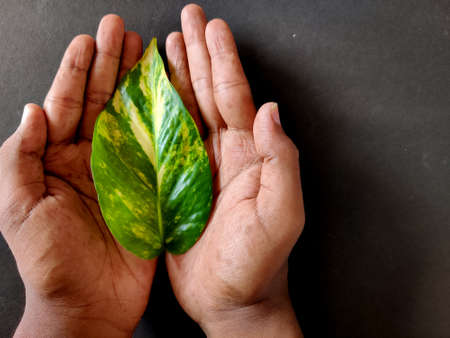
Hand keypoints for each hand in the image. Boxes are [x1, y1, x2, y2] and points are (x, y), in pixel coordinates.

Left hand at [0, 15, 155, 336]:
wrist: (89, 305)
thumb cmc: (50, 262)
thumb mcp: (20, 209)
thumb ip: (21, 159)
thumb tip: (33, 112)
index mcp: (57, 161)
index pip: (66, 105)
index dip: (77, 71)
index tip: (88, 40)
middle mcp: (91, 159)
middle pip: (101, 102)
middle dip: (110, 64)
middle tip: (121, 31)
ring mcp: (123, 171)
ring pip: (130, 117)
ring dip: (137, 84)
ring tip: (145, 51)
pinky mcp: (149, 188)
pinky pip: (157, 148)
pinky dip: (163, 121)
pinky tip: (169, 97)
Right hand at [165, 5, 304, 336]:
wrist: (233, 299)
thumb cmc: (258, 263)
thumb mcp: (281, 214)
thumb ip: (282, 161)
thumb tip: (270, 110)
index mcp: (249, 155)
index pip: (235, 96)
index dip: (223, 60)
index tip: (211, 28)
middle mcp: (224, 154)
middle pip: (209, 93)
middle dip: (199, 54)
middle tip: (187, 20)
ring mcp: (198, 168)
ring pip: (186, 110)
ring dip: (177, 75)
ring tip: (167, 44)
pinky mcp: (176, 185)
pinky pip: (164, 141)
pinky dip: (156, 114)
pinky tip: (148, 95)